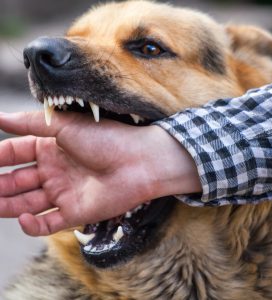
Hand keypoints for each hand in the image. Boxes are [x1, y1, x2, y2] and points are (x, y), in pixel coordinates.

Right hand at [0, 111, 200, 235]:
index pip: (15, 153)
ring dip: (7, 204)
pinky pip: (47, 223)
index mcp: (52, 148)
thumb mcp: (66, 126)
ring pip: (27, 202)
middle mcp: (55, 171)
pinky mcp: (75, 212)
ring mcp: (64, 192)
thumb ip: (32, 124)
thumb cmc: (106, 139)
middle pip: (17, 180)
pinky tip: (24, 216)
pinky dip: (33, 224)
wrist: (139, 162)